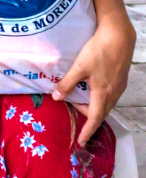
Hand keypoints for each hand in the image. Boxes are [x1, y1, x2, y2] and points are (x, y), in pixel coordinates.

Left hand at [52, 17, 134, 144]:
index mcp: (102, 93)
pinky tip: (90, 88)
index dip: (87, 130)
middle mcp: (113, 93)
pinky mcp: (121, 79)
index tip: (81, 141)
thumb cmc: (98, 51)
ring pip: (106, 104)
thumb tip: (56, 98)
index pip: (94, 118)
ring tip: (79, 99)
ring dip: (93, 106)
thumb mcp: (79, 67)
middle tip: (73, 108)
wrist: (119, 36)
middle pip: (100, 112)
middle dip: (88, 116)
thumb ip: (67, 82)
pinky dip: (99, 98)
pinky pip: (110, 96)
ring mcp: (119, 87)